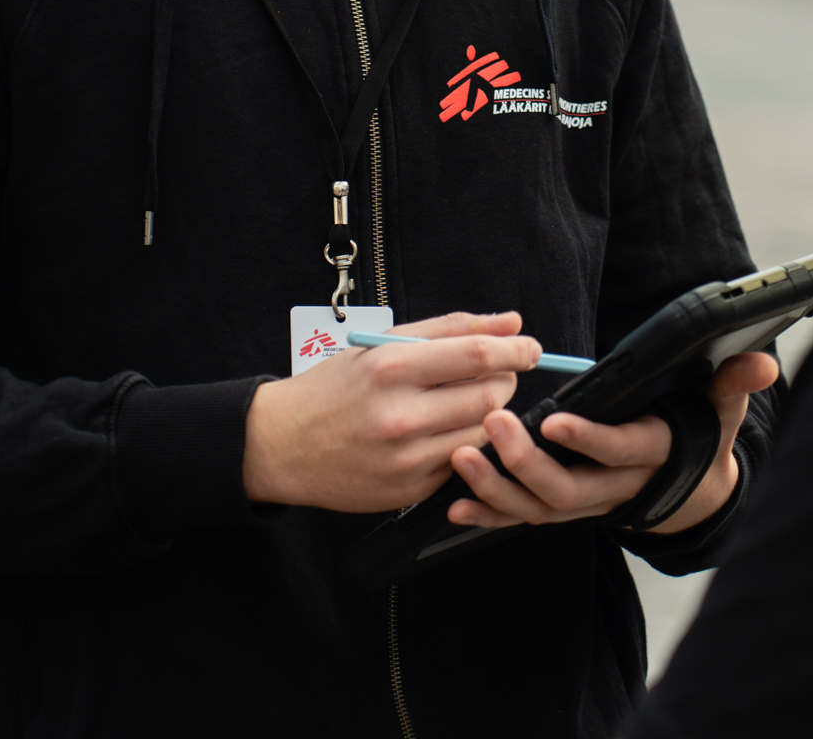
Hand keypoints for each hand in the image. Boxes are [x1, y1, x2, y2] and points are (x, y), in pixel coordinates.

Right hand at [241, 311, 542, 511]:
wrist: (282, 446)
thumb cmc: (335, 388)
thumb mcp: (383, 346)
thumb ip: (450, 330)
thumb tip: (509, 321)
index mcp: (391, 368)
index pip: (478, 356)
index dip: (515, 349)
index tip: (531, 347)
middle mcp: (399, 416)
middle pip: (490, 397)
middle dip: (506, 382)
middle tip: (496, 375)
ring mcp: (405, 459)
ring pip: (483, 434)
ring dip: (489, 416)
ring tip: (466, 403)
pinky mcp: (409, 491)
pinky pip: (461, 464)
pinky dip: (464, 445)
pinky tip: (442, 433)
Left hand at [447, 350, 781, 533]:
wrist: (690, 491)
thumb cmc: (699, 435)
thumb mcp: (721, 408)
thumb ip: (733, 384)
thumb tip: (762, 361)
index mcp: (652, 455)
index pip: (620, 451)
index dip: (588, 439)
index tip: (554, 418)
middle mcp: (616, 487)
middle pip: (568, 488)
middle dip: (526, 462)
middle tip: (494, 424)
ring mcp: (587, 502)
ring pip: (538, 507)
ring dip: (497, 488)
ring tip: (462, 458)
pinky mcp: (564, 507)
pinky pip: (523, 517)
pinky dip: (489, 512)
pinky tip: (456, 501)